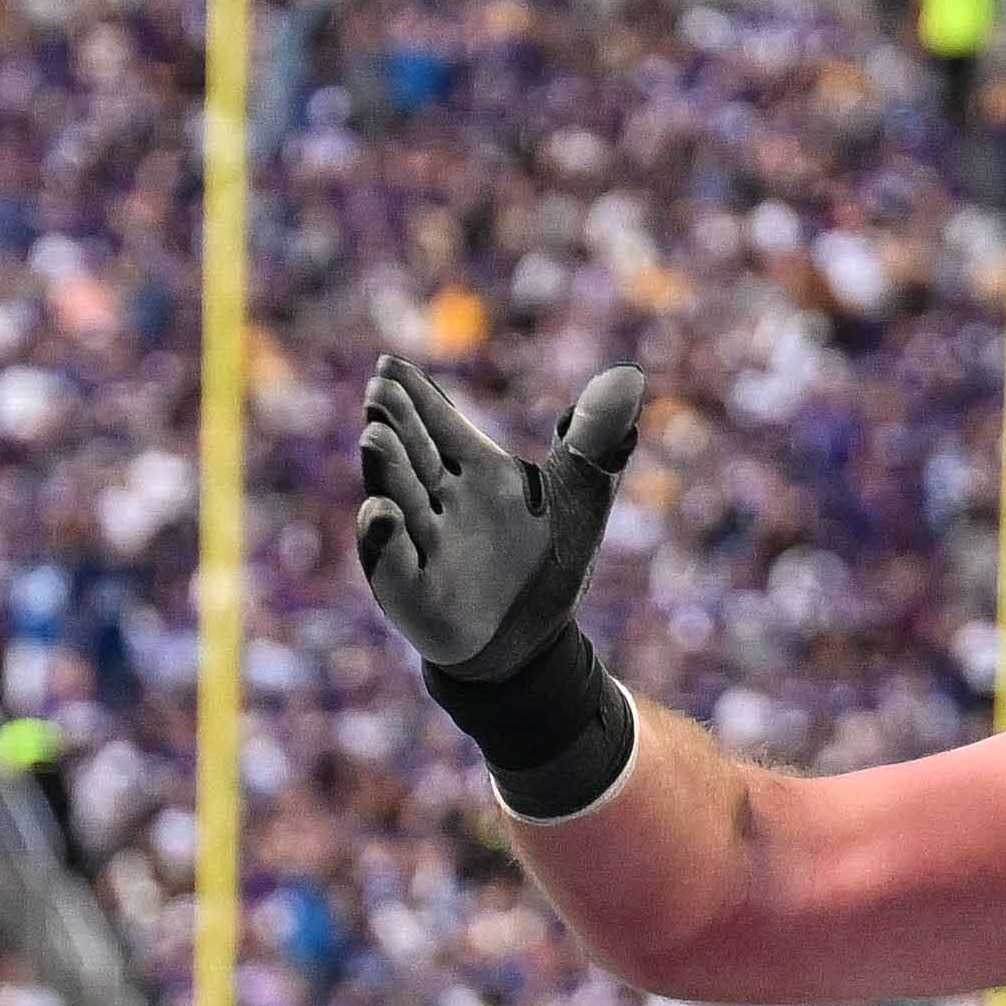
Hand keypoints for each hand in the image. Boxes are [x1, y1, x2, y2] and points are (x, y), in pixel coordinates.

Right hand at [355, 355, 638, 680]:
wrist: (535, 643)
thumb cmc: (551, 561)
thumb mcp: (582, 494)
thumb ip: (596, 435)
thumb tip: (629, 376)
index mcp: (475, 471)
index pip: (441, 424)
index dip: (418, 394)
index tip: (391, 363)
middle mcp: (439, 501)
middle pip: (412, 452)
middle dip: (396, 421)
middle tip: (381, 388)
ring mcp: (420, 543)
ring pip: (397, 497)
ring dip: (385, 469)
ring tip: (376, 435)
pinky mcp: (411, 591)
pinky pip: (391, 563)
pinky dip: (384, 538)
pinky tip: (382, 512)